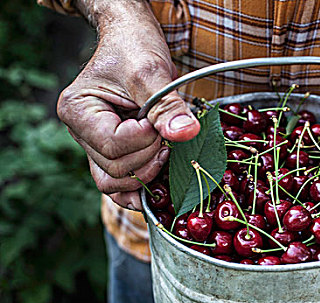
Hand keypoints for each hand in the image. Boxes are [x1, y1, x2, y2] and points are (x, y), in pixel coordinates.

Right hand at [57, 6, 199, 209]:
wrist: (131, 41)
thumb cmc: (134, 48)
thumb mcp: (152, 72)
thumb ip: (167, 106)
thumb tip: (185, 133)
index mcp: (78, 110)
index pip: (113, 145)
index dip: (145, 140)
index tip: (159, 121)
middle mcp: (79, 132)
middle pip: (114, 169)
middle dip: (149, 156)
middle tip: (164, 133)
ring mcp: (93, 144)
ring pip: (114, 182)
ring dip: (146, 174)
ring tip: (164, 149)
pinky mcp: (110, 151)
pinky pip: (118, 183)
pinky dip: (138, 186)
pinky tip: (157, 187)